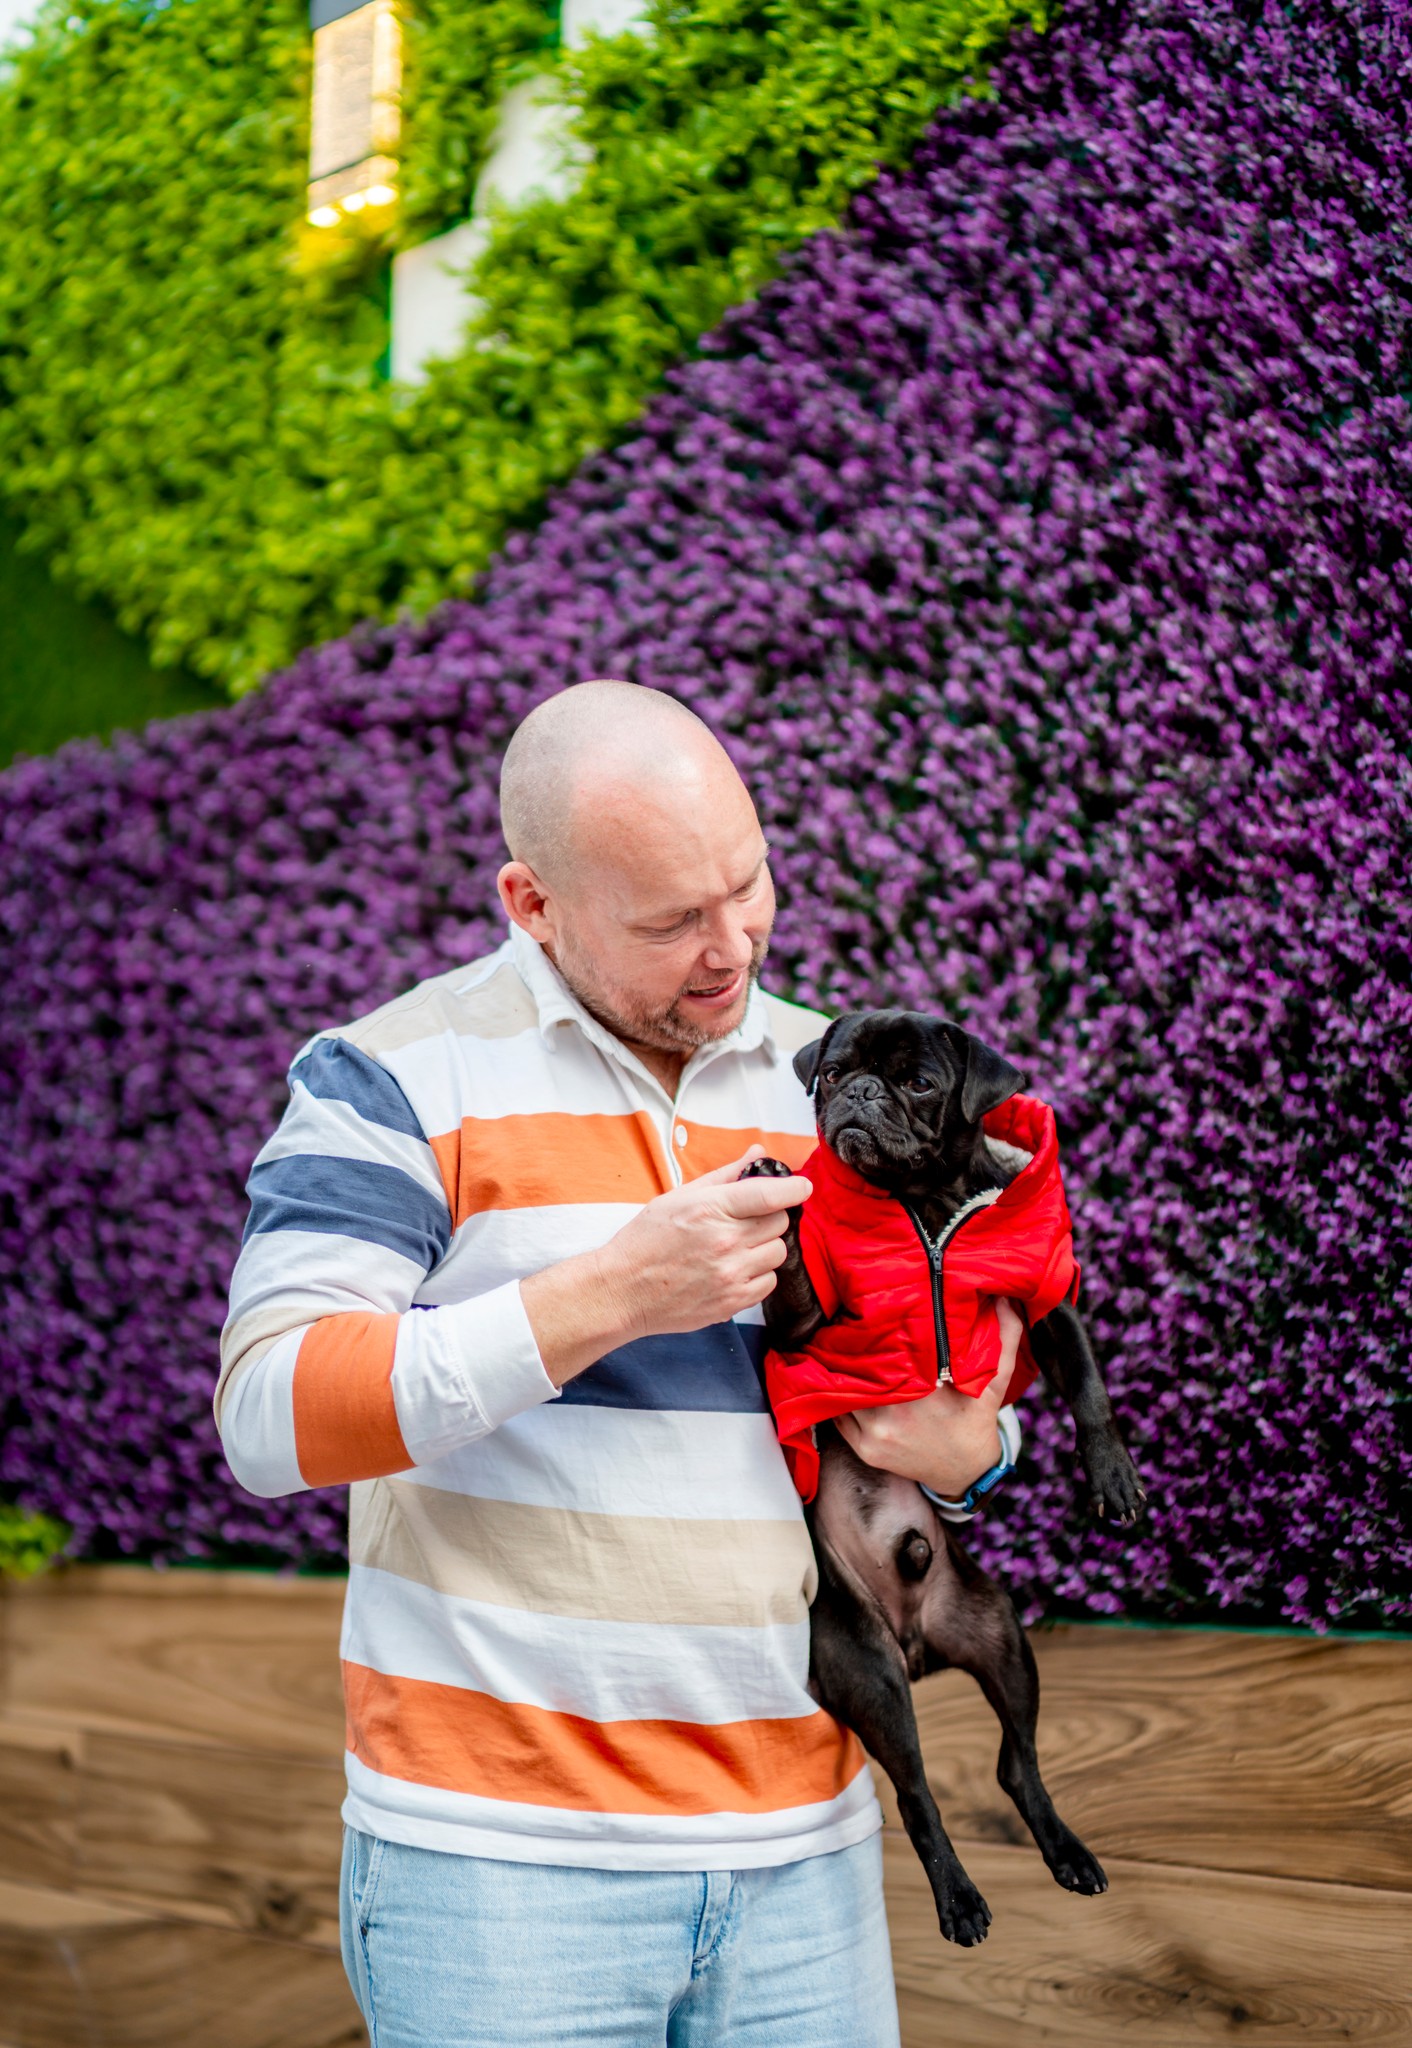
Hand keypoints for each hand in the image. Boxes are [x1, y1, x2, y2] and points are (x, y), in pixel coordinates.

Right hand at [597, 1146, 811, 1339]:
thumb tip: (757, 1154)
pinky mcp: (731, 1303)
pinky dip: (757, 1275)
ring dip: (764, 1247)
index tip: (803, 1186)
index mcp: (711, 1209)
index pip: (769, 1195)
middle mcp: (725, 1242)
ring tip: (736, 1248)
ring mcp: (730, 1275)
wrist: (623, 1290)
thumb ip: (725, 1176)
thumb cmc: (646, 1241)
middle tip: (745, 1221)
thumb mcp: (680, 1197)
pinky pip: (768, 1283)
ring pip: (777, 1253)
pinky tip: (733, 1270)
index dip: (794, 1188)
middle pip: (778, 1223)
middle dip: (768, 1218)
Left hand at [835, 1299, 1023, 1496]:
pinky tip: (841, 1383)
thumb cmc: (977, 1418)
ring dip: (845, 1373)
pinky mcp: (866, 1450)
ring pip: (848, 1392)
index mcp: (929, 1391)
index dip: (880, 1331)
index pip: (893, 1351)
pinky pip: (840, 1416)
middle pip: (864, 1370)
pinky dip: (840, 1398)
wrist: (965, 1471)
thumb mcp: (997, 1378)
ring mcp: (879, 1434)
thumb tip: (1005, 1299)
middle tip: (851, 1326)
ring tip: (841, 1350)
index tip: (876, 1315)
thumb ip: (1005, 1337)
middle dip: (859, 1349)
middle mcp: (899, 1414)